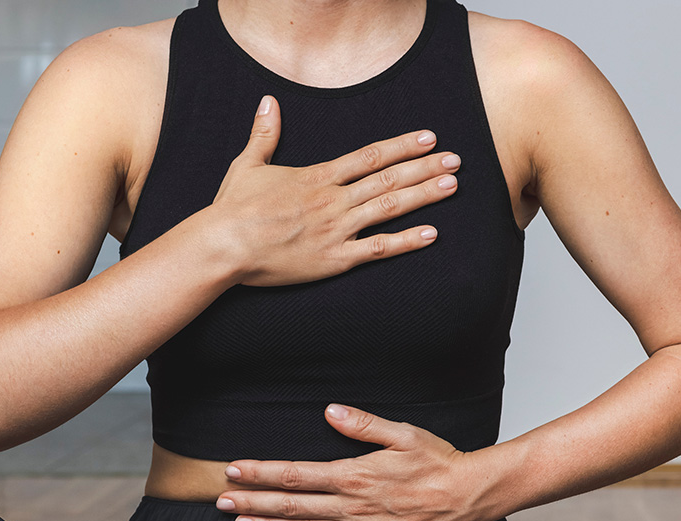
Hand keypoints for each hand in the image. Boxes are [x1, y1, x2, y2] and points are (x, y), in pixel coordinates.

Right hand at [211, 94, 460, 286]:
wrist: (223, 245)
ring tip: (453, 185)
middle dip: (425, 167)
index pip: (370, 156)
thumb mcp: (248, 165)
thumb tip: (267, 101)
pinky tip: (432, 234)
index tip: (429, 137)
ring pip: (389, 207)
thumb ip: (264, 134)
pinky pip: (378, 249)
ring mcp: (337, 229)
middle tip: (456, 160)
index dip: (403, 145)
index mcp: (318, 176)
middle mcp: (334, 200)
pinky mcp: (335, 259)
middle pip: (389, 178)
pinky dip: (406, 242)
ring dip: (424, 195)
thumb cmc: (233, 209)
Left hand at [216, 404, 487, 520]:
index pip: (295, 474)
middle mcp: (353, 507)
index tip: (233, 470)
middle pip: (292, 504)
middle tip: (221, 502)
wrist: (468, 496)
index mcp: (355, 475)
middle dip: (253, 501)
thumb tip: (330, 411)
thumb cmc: (438, 461)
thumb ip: (363, 425)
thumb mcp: (403, 433)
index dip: (261, 473)